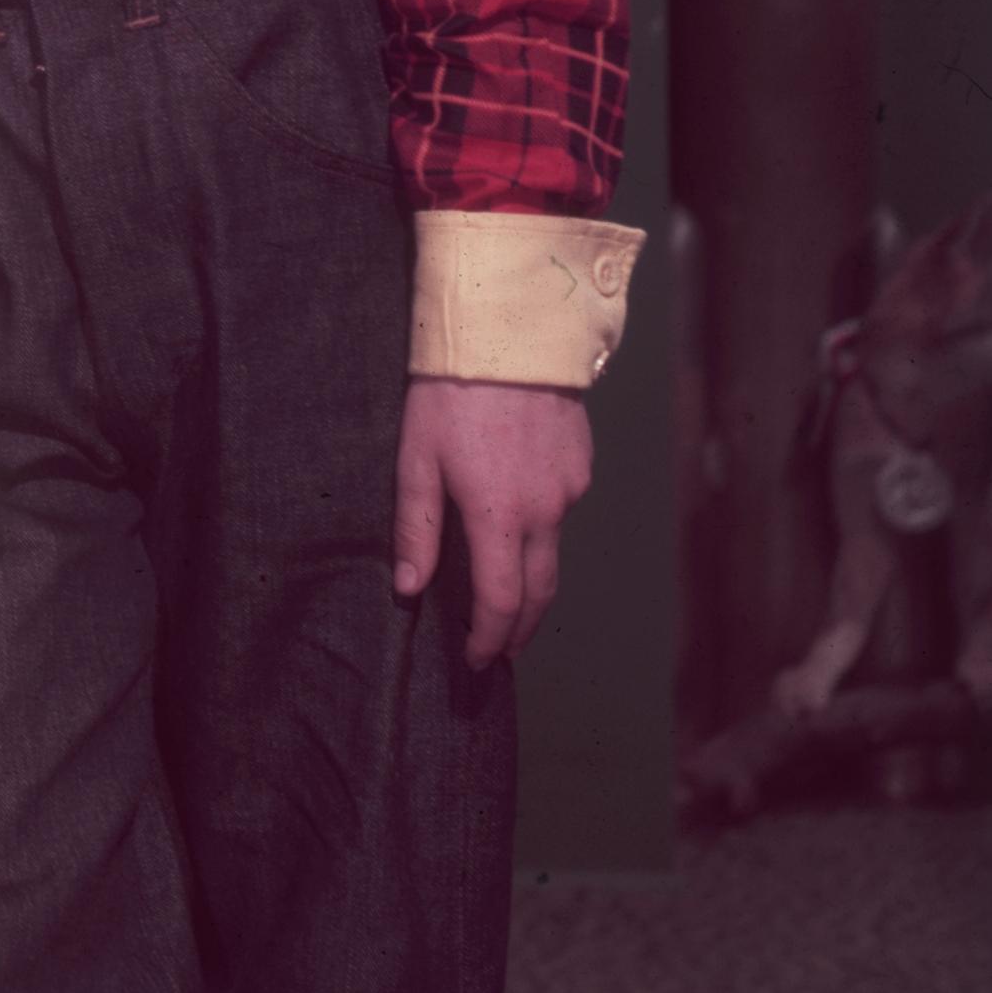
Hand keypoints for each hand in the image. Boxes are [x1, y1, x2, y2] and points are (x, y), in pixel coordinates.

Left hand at [394, 380, 594, 664]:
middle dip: (520, 629)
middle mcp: (546, 511)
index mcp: (500, 516)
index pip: (503, 603)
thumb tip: (409, 587)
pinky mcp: (582, 465)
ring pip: (554, 553)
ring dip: (532, 582)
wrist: (512, 332)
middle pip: (540, 592)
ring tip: (507, 596)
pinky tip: (519, 523)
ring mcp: (571, 489)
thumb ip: (416, 528)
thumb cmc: (450, 392)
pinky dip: (542, 532)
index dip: (490, 639)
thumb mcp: (416, 458)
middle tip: (500, 649)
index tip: (477, 660)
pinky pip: (562, 512)